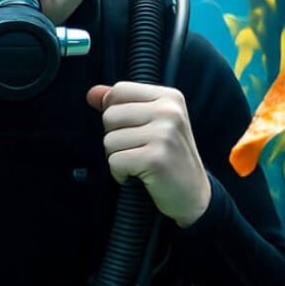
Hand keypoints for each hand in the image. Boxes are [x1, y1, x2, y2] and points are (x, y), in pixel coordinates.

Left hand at [86, 81, 211, 226]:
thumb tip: (92, 94)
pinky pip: (114, 161)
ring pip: (109, 140)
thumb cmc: (168, 157)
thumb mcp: (151, 123)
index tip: (132, 130)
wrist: (192, 195)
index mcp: (169, 97)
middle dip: (115, 138)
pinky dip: (120, 173)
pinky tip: (139, 175)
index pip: (119, 90)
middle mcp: (169, 111)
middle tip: (137, 150)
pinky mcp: (156, 158)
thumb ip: (122, 105)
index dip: (114, 112)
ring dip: (118, 157)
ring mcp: (164, 134)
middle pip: (110, 116)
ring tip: (139, 163)